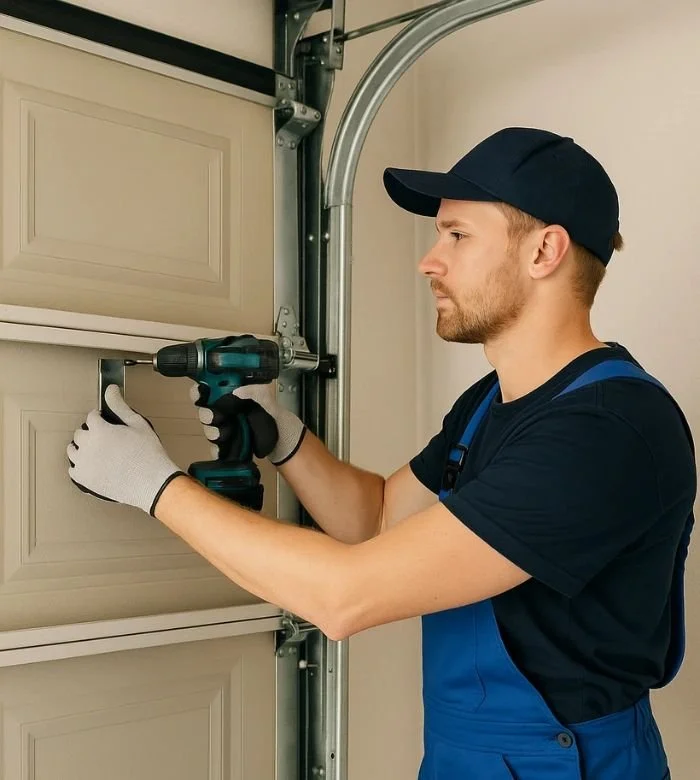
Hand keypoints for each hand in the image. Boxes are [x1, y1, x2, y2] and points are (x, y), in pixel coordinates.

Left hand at [67, 385, 185, 515]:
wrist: (152, 483)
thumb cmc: (148, 455)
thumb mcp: (137, 424)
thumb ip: (120, 406)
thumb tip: (111, 389)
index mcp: (99, 430)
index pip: (91, 417)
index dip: (100, 418)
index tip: (107, 422)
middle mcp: (87, 446)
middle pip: (80, 433)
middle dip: (92, 432)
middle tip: (107, 439)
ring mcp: (83, 464)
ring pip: (73, 450)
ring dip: (83, 448)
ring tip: (100, 452)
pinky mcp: (83, 480)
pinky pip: (73, 469)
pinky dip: (81, 466)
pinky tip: (95, 465)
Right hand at [190, 381, 305, 465]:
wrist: (284, 440)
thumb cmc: (275, 417)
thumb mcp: (268, 399)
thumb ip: (255, 391)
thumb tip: (238, 391)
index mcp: (233, 396)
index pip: (209, 390)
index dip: (200, 391)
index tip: (201, 392)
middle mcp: (227, 411)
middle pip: (205, 410)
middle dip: (206, 414)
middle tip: (213, 416)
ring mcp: (227, 428)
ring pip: (209, 429)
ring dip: (213, 431)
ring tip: (223, 433)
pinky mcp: (228, 445)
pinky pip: (215, 448)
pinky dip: (217, 449)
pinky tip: (222, 448)